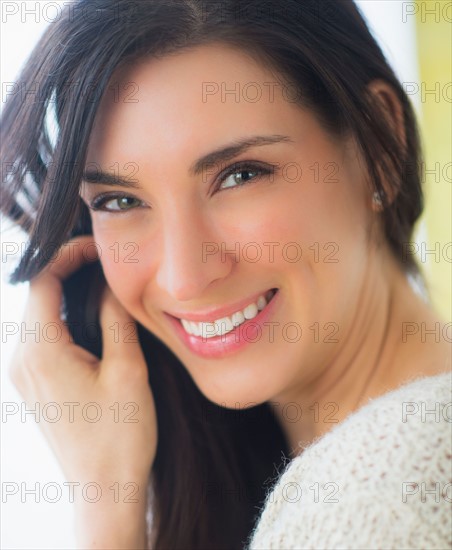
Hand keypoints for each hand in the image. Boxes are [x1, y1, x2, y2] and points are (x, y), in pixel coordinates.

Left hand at [9, 236, 156, 546]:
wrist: (102, 489)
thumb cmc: (119, 437)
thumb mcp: (128, 370)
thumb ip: (116, 319)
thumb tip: (111, 283)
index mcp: (41, 352)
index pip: (42, 281)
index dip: (68, 254)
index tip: (97, 248)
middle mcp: (22, 360)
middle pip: (36, 294)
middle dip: (67, 269)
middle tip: (105, 260)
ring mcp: (23, 374)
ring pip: (38, 314)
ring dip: (65, 292)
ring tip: (102, 282)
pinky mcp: (33, 384)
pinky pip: (42, 336)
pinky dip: (63, 316)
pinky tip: (91, 316)